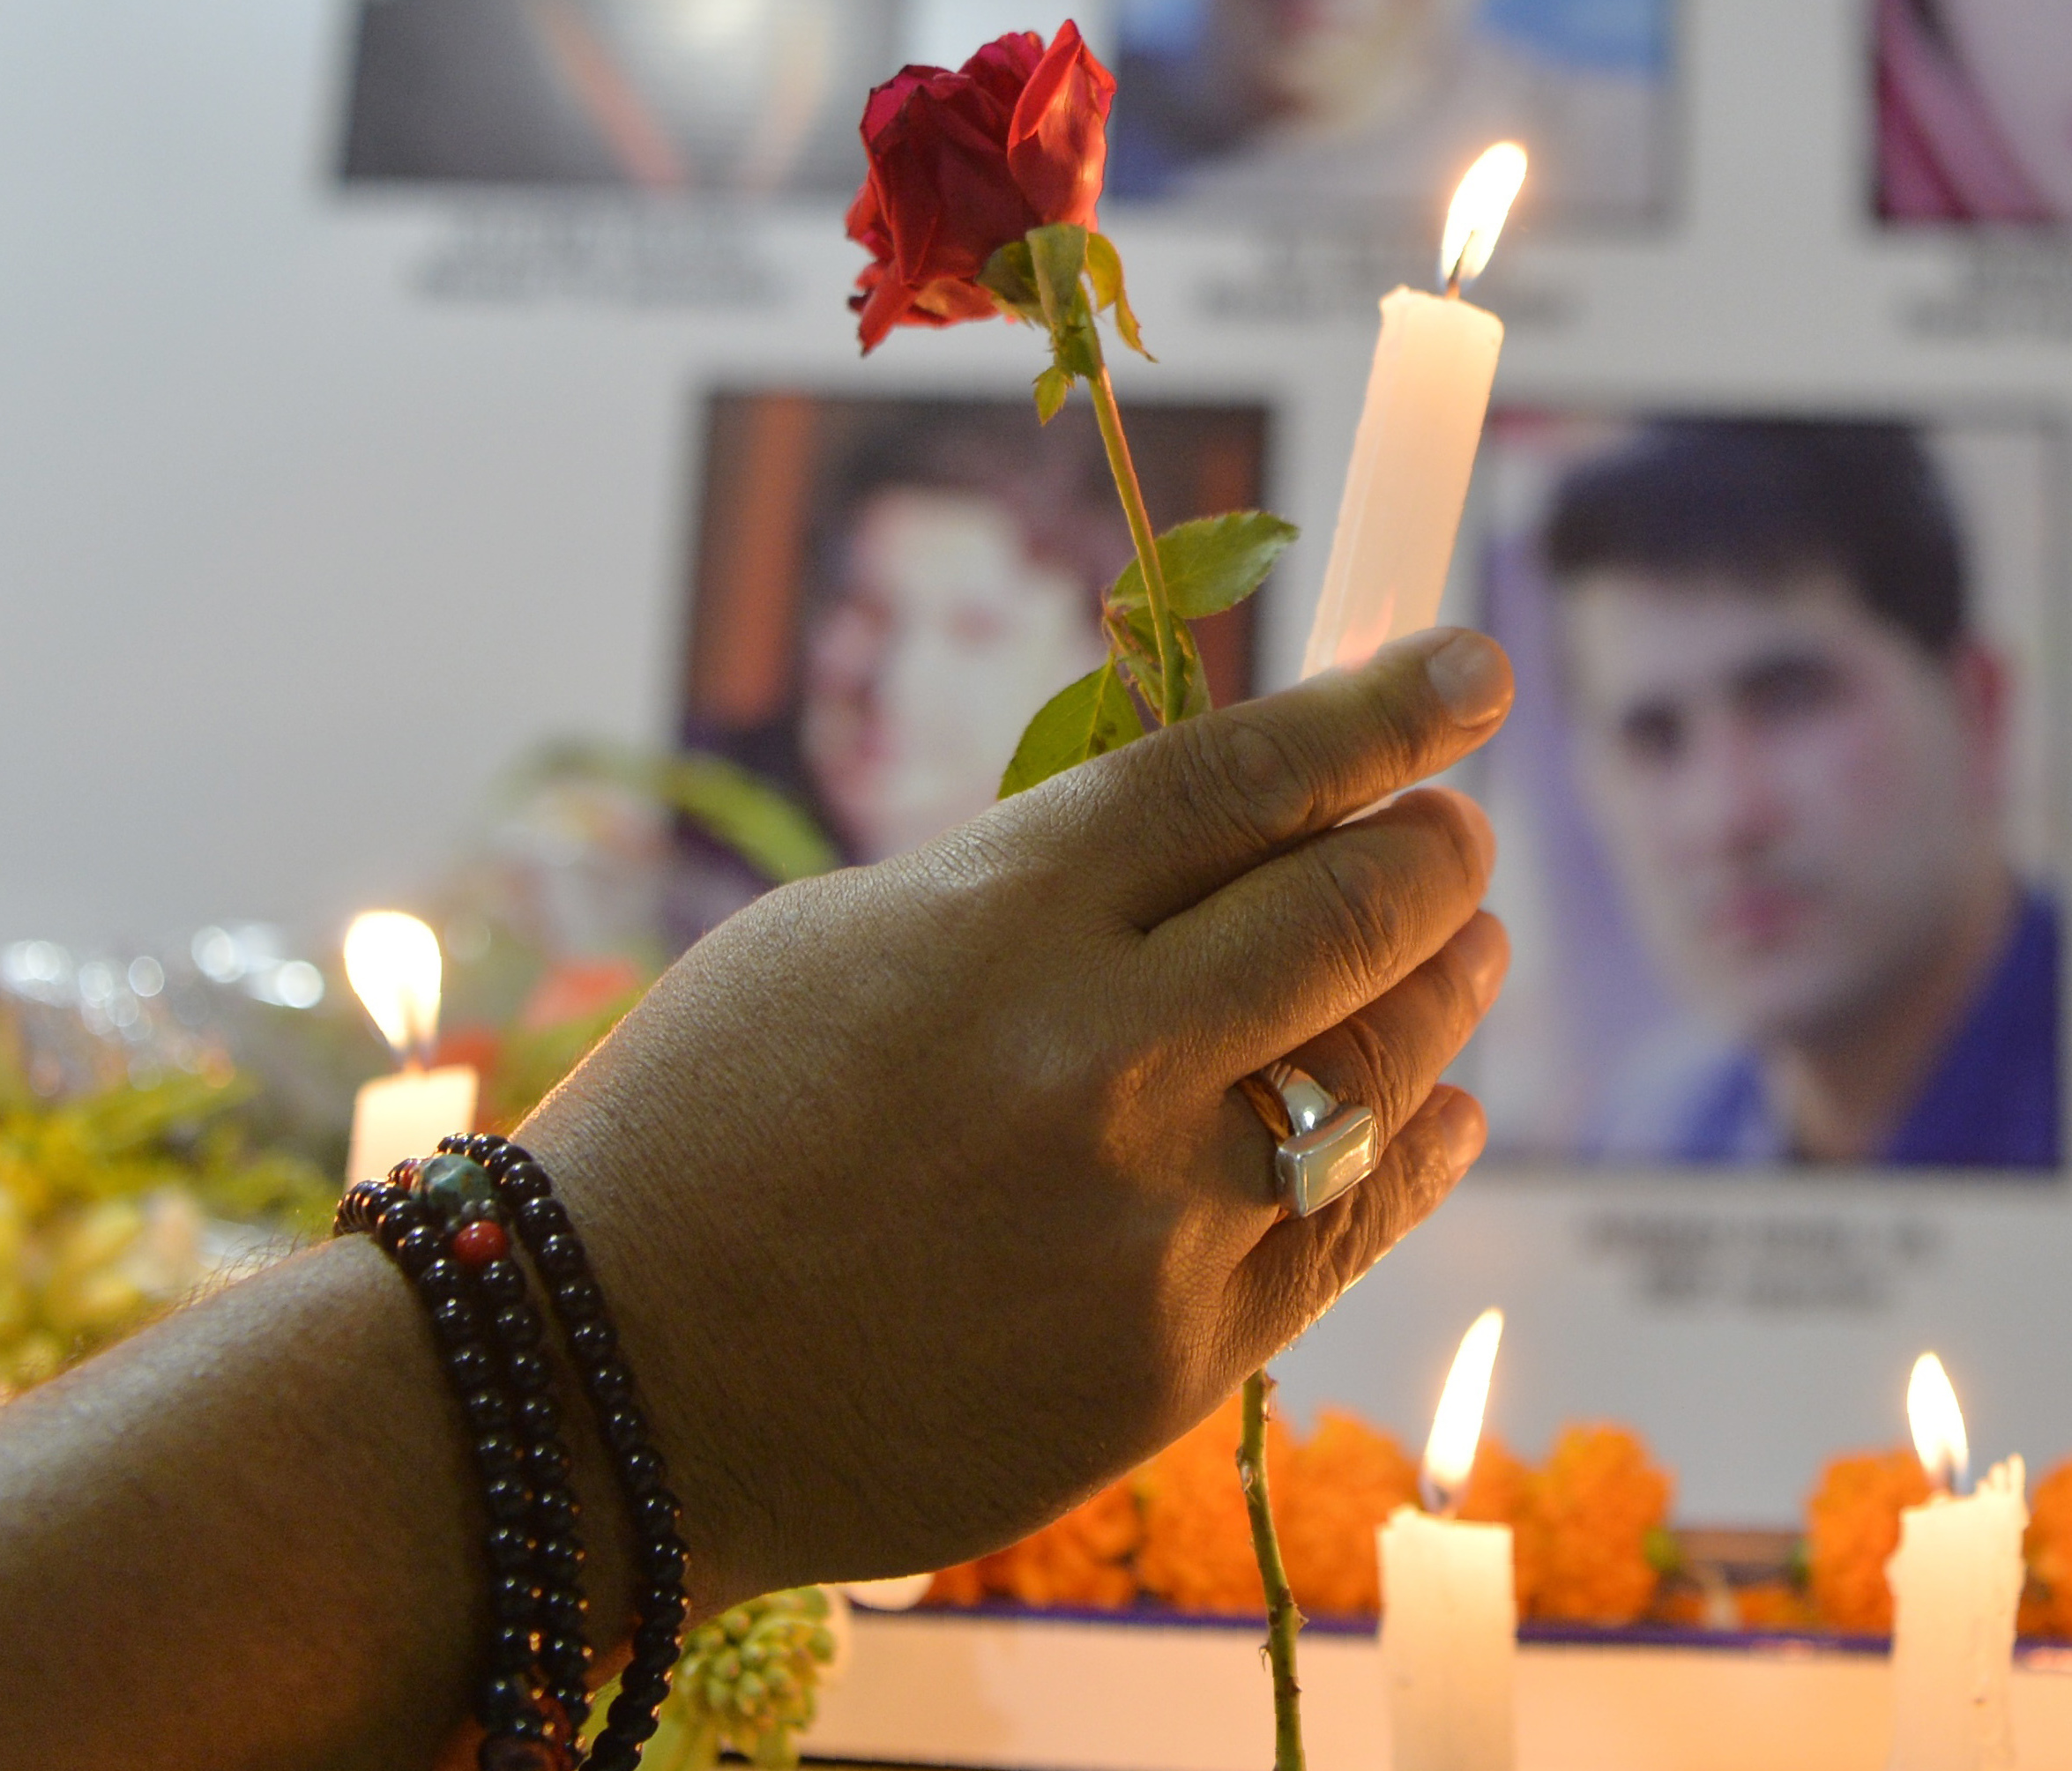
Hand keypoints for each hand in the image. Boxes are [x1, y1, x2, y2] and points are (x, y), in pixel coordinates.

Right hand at [520, 627, 1515, 1605]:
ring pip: (1385, 1066)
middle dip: (1434, 847)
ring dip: (1444, 983)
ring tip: (1463, 945)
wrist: (603, 1400)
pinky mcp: (1180, 1360)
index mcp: (1001, 918)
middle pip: (1351, 909)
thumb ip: (1038, 886)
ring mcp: (1153, 1218)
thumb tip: (1219, 840)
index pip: (1246, 773)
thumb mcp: (840, 936)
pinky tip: (1445, 1106)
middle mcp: (1099, 1058)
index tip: (1467, 671)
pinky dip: (1417, 1144)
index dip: (1381, 711)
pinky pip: (1354, 1223)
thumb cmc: (698, 1132)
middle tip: (1456, 826)